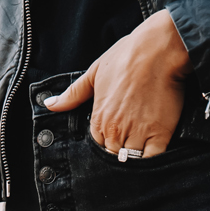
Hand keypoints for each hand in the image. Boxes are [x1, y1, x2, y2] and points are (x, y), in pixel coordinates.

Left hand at [45, 10, 190, 156]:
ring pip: (131, 161)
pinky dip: (152, 161)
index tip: (115, 137)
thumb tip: (49, 104)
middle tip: (129, 144)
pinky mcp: (159, 135)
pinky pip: (152, 160)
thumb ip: (73, 94)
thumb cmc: (127, 56)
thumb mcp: (94, 72)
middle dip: (120, 154)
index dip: (105, 144)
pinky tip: (153, 152)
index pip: (97, 146)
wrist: (159, 49)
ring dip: (135, 158)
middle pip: (113, 156)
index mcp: (99, 117)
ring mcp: (137, 134)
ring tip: (141, 148)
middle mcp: (115, 130)